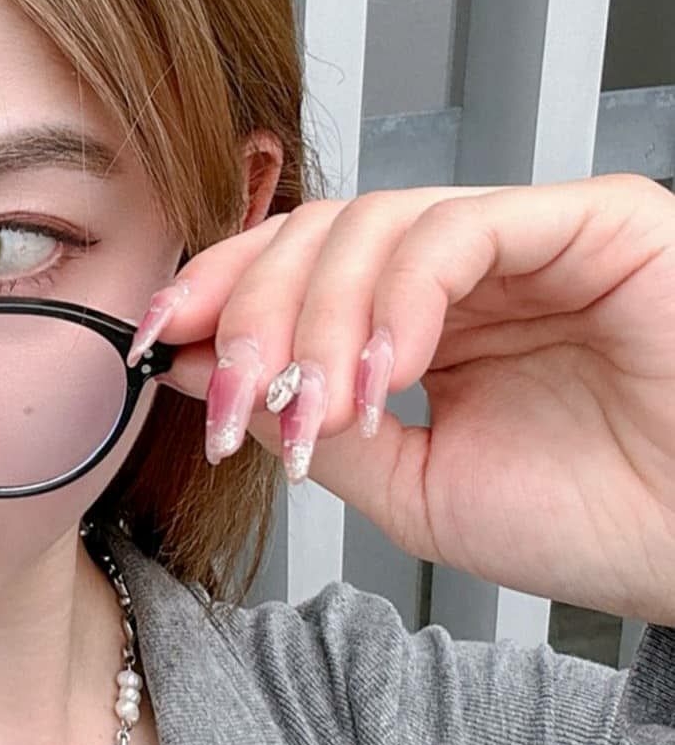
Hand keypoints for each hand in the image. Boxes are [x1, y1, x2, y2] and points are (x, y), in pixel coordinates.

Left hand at [127, 174, 674, 624]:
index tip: (154, 345)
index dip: (217, 294)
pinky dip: (399, 299)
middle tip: (238, 407)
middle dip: (253, 317)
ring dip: (319, 321)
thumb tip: (199, 369)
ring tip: (316, 411)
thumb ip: (308, 419)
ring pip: (375, 223)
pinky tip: (385, 375)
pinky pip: (460, 229)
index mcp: (423, 320)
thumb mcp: (407, 485)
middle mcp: (467, 269)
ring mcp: (525, 237)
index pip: (298, 267)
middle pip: (317, 235)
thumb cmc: (585, 523)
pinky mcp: (591, 220)